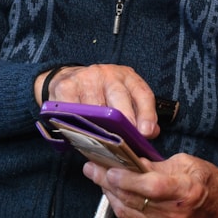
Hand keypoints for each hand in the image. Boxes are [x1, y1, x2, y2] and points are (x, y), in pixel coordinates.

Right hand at [37, 64, 159, 137]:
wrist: (70, 78)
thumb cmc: (101, 93)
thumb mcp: (124, 98)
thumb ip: (139, 114)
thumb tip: (151, 133)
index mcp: (127, 77)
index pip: (142, 94)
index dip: (146, 114)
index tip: (146, 132)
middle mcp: (108, 74)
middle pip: (119, 97)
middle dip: (124, 119)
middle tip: (125, 139)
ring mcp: (86, 78)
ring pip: (94, 106)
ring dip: (98, 127)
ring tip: (101, 143)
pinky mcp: (66, 86)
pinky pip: (71, 108)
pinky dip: (74, 122)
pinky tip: (77, 132)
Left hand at [82, 154, 217, 217]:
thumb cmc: (207, 182)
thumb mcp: (188, 163)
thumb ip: (158, 165)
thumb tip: (132, 163)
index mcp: (187, 191)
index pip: (153, 187)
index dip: (129, 180)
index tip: (110, 170)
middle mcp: (175, 214)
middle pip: (134, 200)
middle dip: (108, 183)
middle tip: (92, 168)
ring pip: (128, 212)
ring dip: (109, 194)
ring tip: (97, 177)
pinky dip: (120, 206)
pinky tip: (112, 193)